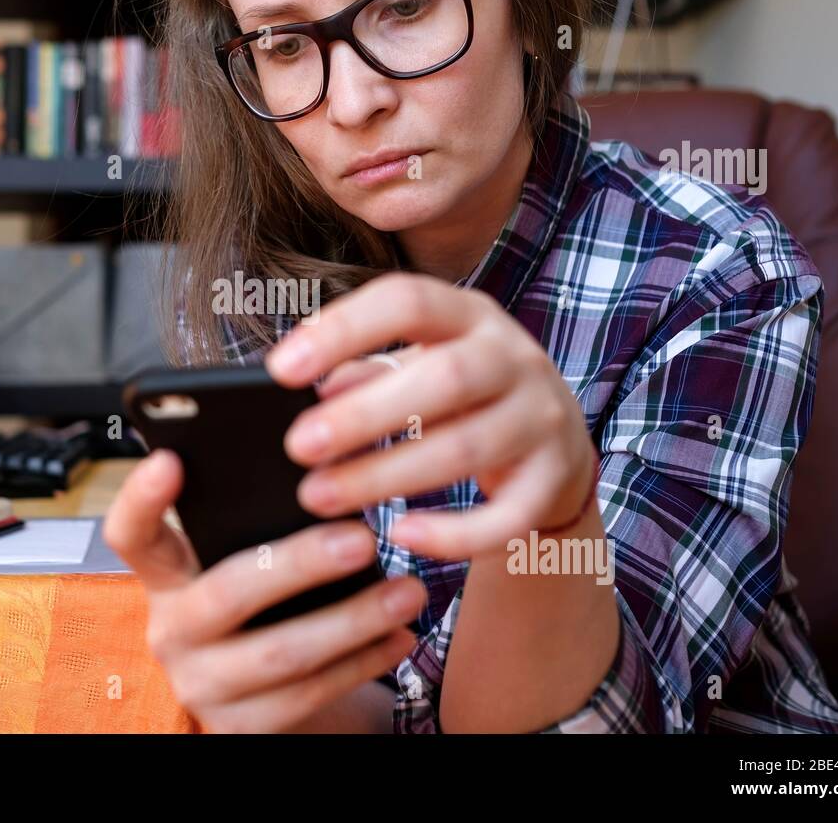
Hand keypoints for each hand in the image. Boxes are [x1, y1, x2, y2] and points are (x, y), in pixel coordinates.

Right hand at [102, 449, 426, 732]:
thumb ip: (264, 524)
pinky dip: (361, 663)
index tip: (171, 460)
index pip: (131, 533)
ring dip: (354, 621)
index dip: (141, 499)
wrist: (269, 696)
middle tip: (362, 539)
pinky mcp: (238, 727)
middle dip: (300, 565)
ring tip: (408, 592)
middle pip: (226, 593)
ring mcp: (199, 684)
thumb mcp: (251, 561)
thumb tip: (329, 470)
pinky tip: (399, 637)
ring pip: (280, 653)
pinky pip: (307, 695)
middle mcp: (170, 629)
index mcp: (167, 574)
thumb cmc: (269, 603)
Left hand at [266, 273, 598, 560]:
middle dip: (364, 415)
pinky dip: (454, 532)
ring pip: (467, 449)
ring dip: (387, 476)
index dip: (344, 330)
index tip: (281, 369)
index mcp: (469, 315)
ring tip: (320, 497)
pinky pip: (507, 515)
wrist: (556, 448)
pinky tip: (402, 536)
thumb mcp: (418, 366)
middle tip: (298, 446)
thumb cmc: (461, 398)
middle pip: (444, 378)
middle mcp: (514, 357)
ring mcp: (543, 418)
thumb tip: (309, 390)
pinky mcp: (556, 480)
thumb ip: (367, 372)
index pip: (408, 301)